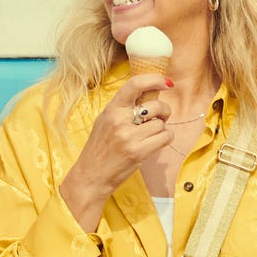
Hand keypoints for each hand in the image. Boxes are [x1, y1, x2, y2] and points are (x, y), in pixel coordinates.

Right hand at [64, 71, 180, 198]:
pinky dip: (166, 139)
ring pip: (161, 124)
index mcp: (111, 109)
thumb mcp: (104, 122)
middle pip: (155, 105)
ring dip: (161, 129)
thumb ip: (122, 109)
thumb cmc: (98, 150)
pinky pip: (165, 137)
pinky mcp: (138, 152)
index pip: (135, 84)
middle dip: (164, 110)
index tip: (166, 83)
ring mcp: (129, 137)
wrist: (90, 177)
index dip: (155, 79)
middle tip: (161, 117)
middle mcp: (119, 120)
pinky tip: (156, 143)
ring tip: (151, 135)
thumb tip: (147, 95)